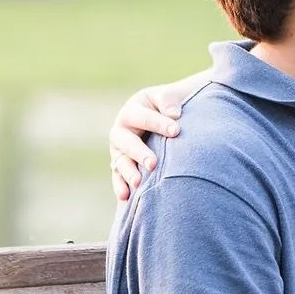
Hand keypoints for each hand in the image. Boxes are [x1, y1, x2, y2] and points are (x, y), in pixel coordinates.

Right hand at [109, 81, 190, 201]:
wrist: (168, 115)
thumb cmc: (170, 105)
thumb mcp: (169, 96)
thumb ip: (169, 101)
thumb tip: (174, 115)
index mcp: (133, 109)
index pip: (144, 117)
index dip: (160, 124)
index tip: (176, 131)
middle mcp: (122, 129)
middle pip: (127, 142)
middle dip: (140, 153)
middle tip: (153, 163)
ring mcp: (119, 148)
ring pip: (120, 161)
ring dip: (128, 172)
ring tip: (138, 182)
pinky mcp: (121, 164)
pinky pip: (118, 176)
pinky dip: (120, 186)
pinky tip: (126, 196)